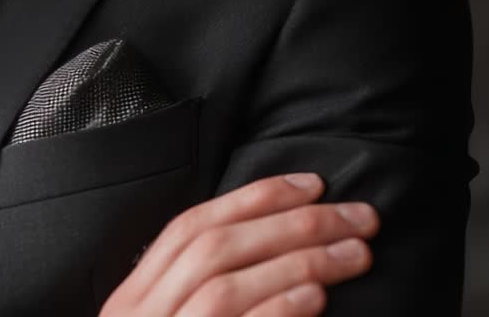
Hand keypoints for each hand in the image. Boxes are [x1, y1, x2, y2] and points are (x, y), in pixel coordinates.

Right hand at [99, 173, 378, 315]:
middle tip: (357, 216)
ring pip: (224, 282)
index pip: (189, 228)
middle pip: (214, 247)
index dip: (252, 198)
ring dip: (297, 260)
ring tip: (355, 254)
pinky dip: (277, 307)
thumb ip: (191, 296)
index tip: (311, 184)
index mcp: (132, 300)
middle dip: (290, 222)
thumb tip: (265, 249)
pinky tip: (316, 296)